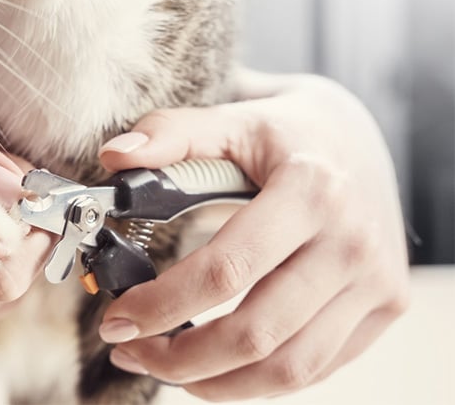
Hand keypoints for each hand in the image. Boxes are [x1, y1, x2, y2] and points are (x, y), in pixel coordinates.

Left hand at [97, 70, 409, 400]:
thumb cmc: (289, 133)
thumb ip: (171, 134)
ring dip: (216, 382)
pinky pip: (316, 367)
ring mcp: (376, 280)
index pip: (227, 269)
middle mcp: (352, 241)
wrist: (357, 140)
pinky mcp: (385, 305)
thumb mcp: (232, 120)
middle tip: (131, 351)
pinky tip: (217, 367)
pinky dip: (259, 381)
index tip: (118, 318)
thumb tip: (114, 155)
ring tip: (166, 368)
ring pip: (289, 368)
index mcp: (310, 189)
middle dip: (179, 358)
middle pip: (256, 333)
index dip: (162, 304)